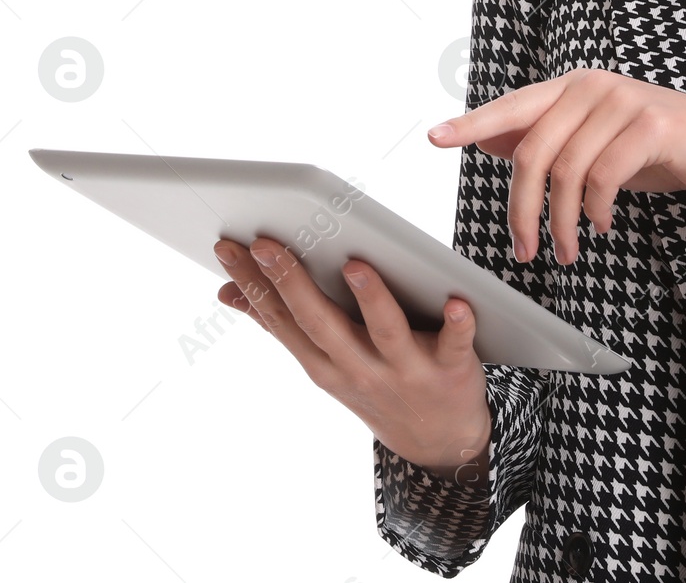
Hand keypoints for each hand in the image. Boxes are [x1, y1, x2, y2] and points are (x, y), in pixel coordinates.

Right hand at [212, 236, 492, 481]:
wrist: (438, 441)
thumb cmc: (374, 382)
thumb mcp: (322, 364)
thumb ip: (283, 324)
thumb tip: (228, 291)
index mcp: (323, 363)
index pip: (279, 319)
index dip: (251, 283)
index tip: (228, 247)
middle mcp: (358, 368)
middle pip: (320, 323)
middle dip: (292, 283)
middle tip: (267, 243)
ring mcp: (404, 371)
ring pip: (385, 332)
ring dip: (370, 298)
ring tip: (355, 265)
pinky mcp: (449, 369)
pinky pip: (454, 345)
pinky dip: (457, 325)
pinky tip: (457, 303)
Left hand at [425, 67, 685, 265]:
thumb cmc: (661, 150)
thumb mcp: (599, 145)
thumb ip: (552, 139)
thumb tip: (490, 141)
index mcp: (574, 87)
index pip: (513, 106)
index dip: (472, 122)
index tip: (435, 137)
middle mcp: (594, 85)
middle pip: (532, 150)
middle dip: (521, 208)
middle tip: (524, 250)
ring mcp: (624, 100)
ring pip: (566, 170)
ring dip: (562, 222)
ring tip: (568, 251)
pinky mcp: (653, 124)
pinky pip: (604, 176)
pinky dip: (596, 210)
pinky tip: (602, 226)